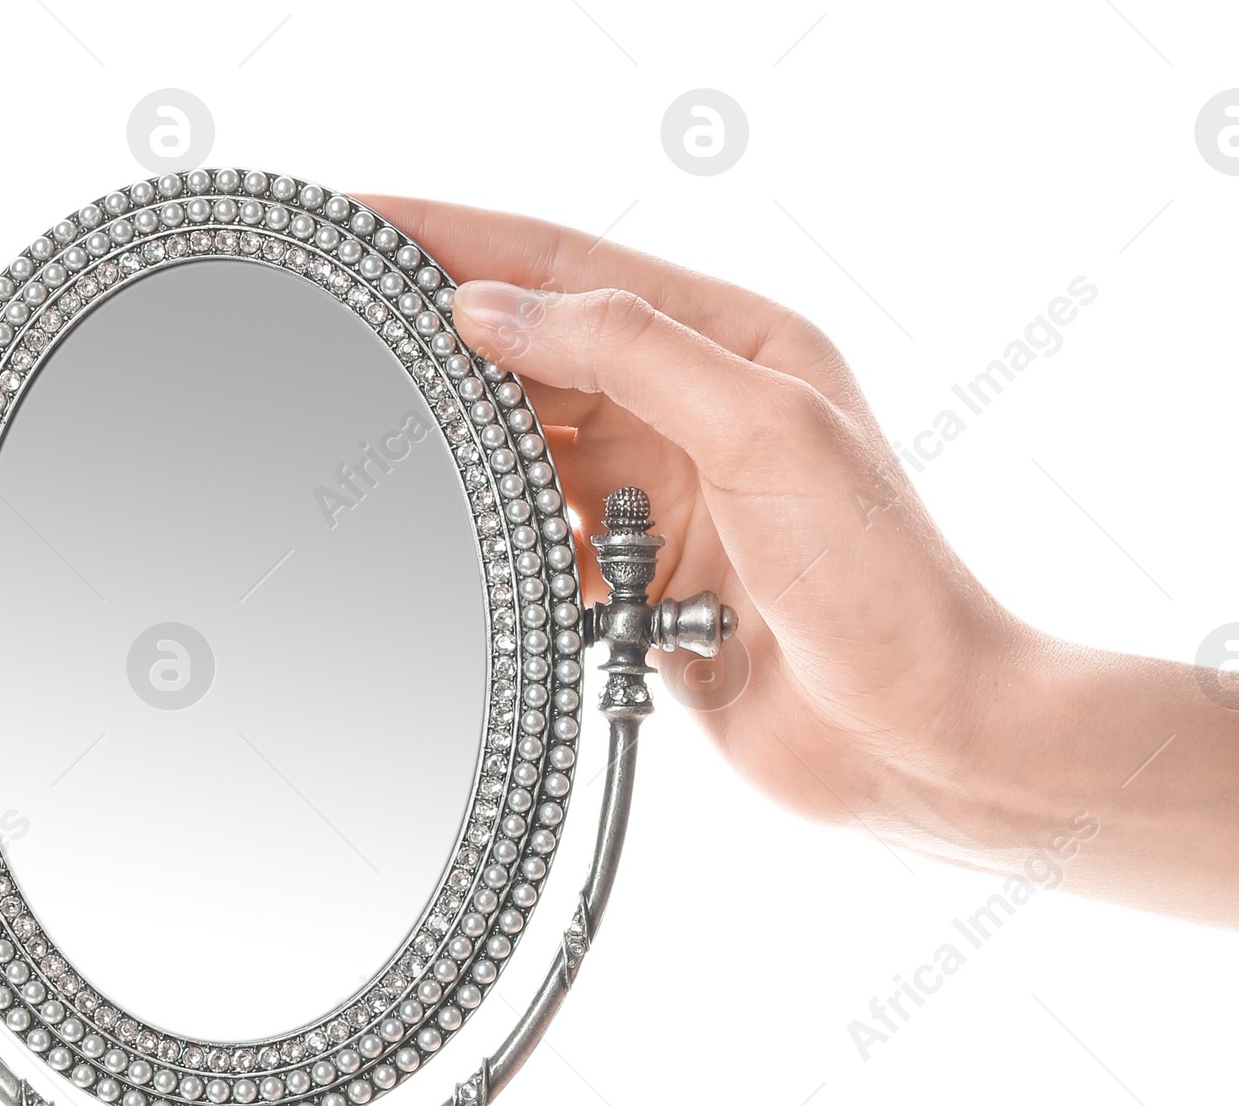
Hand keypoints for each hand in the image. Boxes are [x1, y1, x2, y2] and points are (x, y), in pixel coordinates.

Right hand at [356, 198, 1238, 926]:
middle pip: (536, 358)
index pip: (569, 271)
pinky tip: (459, 549)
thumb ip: (631, 354)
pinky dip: (500, 553)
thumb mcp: (765, 430)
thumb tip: (491, 311)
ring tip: (381, 438)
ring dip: (466, 456)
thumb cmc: (882, 582)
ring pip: (527, 457)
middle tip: (338, 331)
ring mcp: (660, 508)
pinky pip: (539, 554)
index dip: (461, 241)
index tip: (361, 222)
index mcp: (732, 347)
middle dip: (442, 344)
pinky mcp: (635, 595)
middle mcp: (690, 418)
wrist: (916, 736)